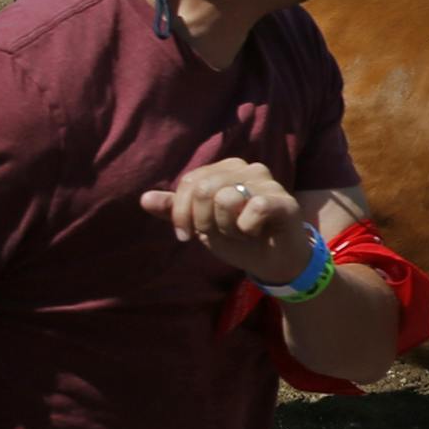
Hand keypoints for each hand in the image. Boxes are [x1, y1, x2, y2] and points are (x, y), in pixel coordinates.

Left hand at [139, 158, 311, 284]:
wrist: (273, 260)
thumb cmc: (238, 238)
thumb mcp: (201, 225)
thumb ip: (176, 210)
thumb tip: (144, 199)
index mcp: (224, 169)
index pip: (189, 182)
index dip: (181, 213)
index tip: (186, 236)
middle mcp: (246, 167)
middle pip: (204, 189)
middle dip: (204, 221)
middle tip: (219, 234)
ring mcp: (267, 181)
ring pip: (226, 199)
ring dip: (227, 227)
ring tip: (241, 231)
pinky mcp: (283, 200)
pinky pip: (253, 209)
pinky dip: (247, 228)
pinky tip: (255, 232)